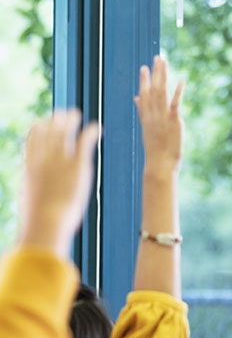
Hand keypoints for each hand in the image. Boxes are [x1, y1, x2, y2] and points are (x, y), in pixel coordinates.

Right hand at [18, 109, 99, 257]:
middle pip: (47, 132)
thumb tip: (34, 213)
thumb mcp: (32, 207)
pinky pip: (84, 142)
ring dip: (70, 121)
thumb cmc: (39, 223)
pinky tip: (97, 127)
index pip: (31, 142)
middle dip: (54, 120)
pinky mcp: (77, 165)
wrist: (46, 223)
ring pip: (64, 132)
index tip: (42, 122)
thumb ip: (35, 200)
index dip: (38, 130)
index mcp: (30, 168)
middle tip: (62, 114)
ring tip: (76, 114)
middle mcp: (43, 160)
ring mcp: (59, 161)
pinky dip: (90, 132)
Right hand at [135, 55, 183, 172]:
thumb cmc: (155, 150)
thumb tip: (137, 98)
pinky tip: (181, 81)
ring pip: (161, 92)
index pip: (144, 94)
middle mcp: (153, 114)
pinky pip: (175, 104)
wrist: (159, 164)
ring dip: (163, 76)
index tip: (144, 67)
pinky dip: (177, 92)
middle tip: (157, 58)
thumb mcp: (147, 129)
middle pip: (153, 90)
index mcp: (146, 117)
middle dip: (155, 73)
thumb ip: (142, 111)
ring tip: (164, 63)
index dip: (144, 80)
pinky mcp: (173, 121)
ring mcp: (162, 117)